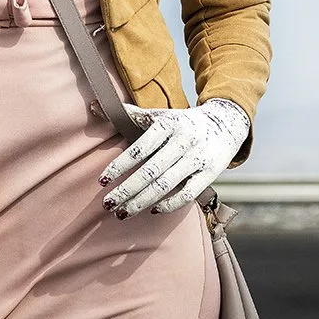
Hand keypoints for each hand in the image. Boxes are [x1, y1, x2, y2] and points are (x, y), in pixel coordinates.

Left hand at [98, 98, 248, 217]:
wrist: (226, 124)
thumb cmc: (182, 122)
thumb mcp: (159, 115)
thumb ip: (128, 113)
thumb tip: (92, 105)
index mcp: (168, 124)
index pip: (140, 149)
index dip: (119, 166)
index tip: (102, 181)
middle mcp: (183, 141)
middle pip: (150, 171)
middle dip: (127, 190)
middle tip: (107, 204)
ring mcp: (197, 158)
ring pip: (166, 185)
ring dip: (142, 202)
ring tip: (122, 213)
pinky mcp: (210, 173)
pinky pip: (188, 194)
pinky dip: (169, 204)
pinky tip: (152, 210)